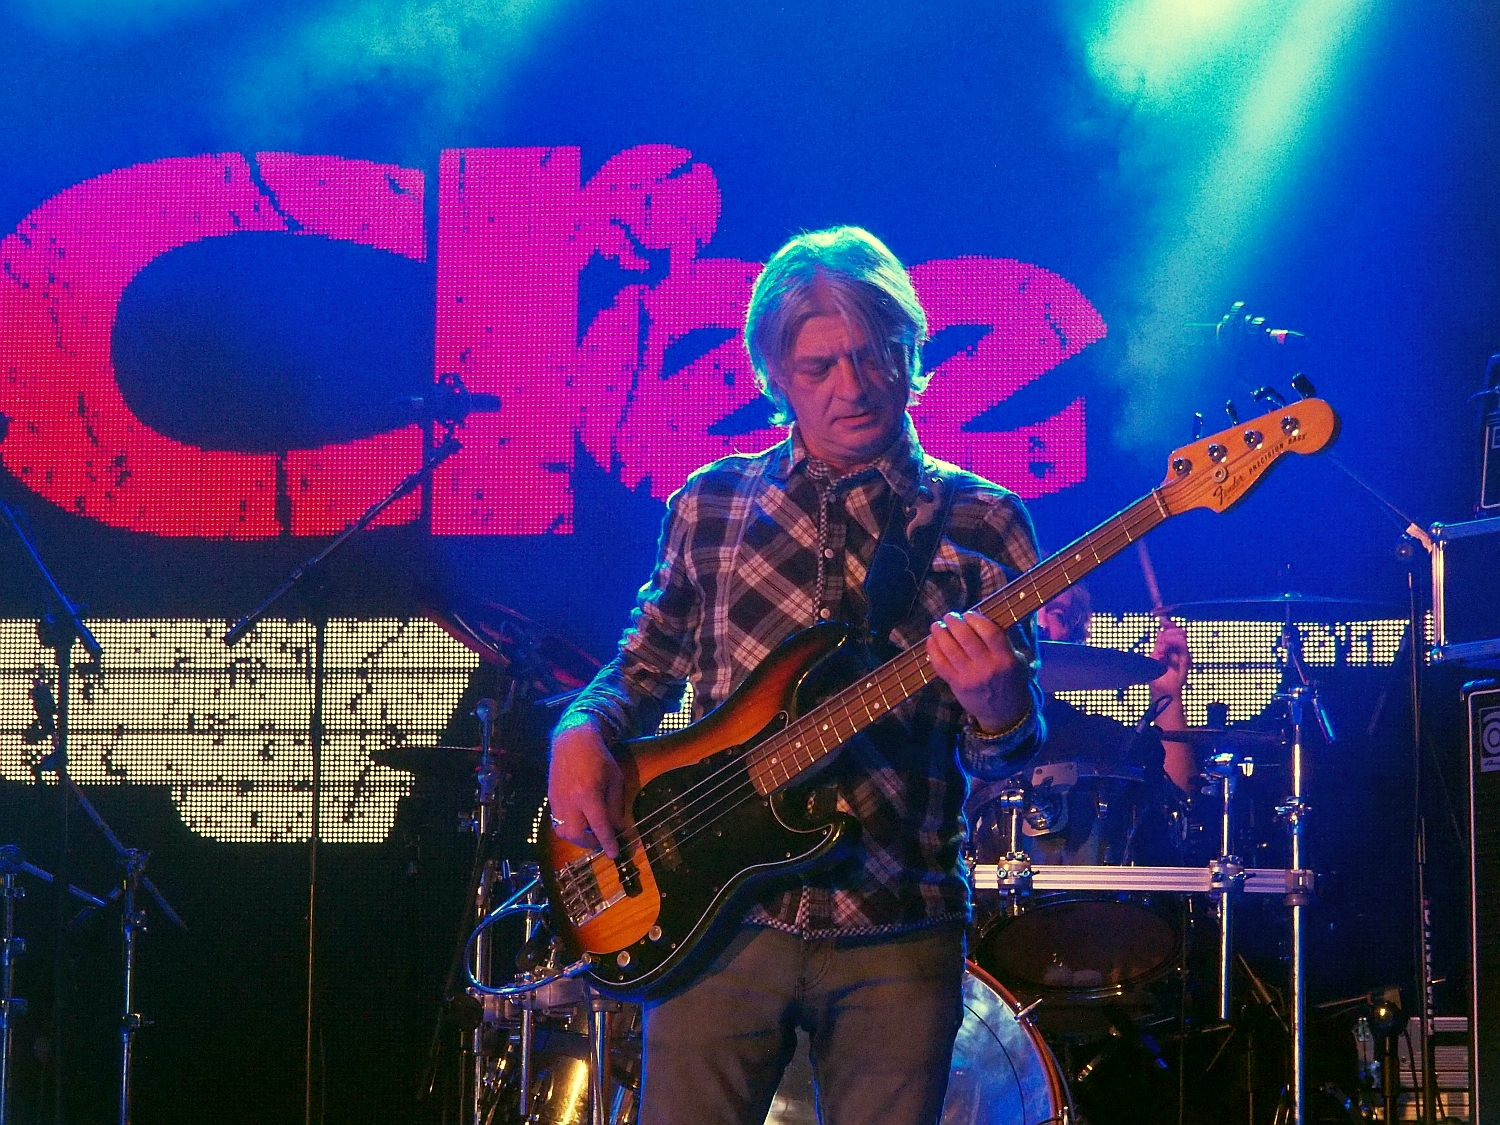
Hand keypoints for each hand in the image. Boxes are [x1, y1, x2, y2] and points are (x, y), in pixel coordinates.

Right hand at [547, 717, 624, 858]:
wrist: (573, 741)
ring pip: (563, 832)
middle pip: (576, 834)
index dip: (608, 842)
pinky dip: (569, 828)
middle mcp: (570, 801)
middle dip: (590, 843)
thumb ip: (615, 806)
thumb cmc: (599, 758)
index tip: (614, 854)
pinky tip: (579, 822)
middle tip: (601, 840)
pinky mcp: (550, 799)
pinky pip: (557, 823)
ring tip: (590, 832)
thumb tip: (618, 828)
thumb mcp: (615, 779)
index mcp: (589, 794)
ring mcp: (557, 800)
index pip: (599, 826)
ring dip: (578, 838)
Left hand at [927, 610, 1031, 733]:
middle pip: (966, 638)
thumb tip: (979, 620)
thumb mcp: (1017, 661)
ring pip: (950, 649)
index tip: (968, 614)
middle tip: (949, 616)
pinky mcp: (957, 685)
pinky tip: (931, 641)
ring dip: (940, 633)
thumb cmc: (1011, 681)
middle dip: (954, 623)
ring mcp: (970, 677)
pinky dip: (933, 650)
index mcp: (1005, 658)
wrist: (1005, 714)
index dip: (976, 619)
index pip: (989, 632)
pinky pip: (940, 664)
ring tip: (936, 625)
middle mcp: (987, 667)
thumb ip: (1003, 642)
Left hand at [1149, 618, 1190, 699]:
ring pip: (1182, 633)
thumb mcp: (1154, 659)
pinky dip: (1173, 642)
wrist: (1163, 692)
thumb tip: (1160, 632)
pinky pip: (1183, 645)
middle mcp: (1179, 649)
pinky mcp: (1186, 659)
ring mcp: (1183, 654)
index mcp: (1171, 648)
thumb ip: (1159, 646)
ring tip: (1161, 648)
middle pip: (1179, 629)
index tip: (1159, 616)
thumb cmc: (1158, 678)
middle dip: (1168, 627)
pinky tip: (1164, 649)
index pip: (1173, 630)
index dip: (1167, 621)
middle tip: (1160, 639)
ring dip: (1169, 637)